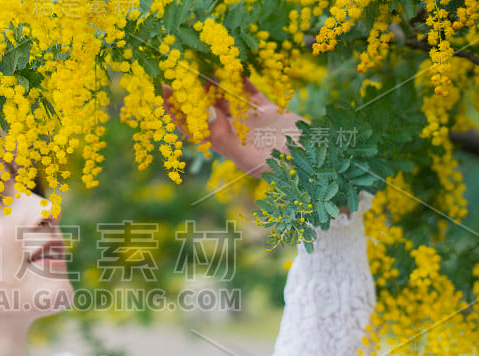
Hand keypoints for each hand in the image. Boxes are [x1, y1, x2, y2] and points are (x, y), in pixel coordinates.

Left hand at [161, 76, 308, 179]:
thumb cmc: (278, 169)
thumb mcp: (246, 156)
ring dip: (214, 81)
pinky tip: (231, 64)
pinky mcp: (268, 109)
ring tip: (199, 63)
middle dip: (192, 91)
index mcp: (224, 144)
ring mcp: (250, 119)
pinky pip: (250, 90)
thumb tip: (203, 114)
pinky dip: (241, 78)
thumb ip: (223, 137)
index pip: (193, 126)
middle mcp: (233, 131)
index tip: (164, 92)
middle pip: (206, 108)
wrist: (314, 165)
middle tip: (178, 69)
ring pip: (227, 96)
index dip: (176, 111)